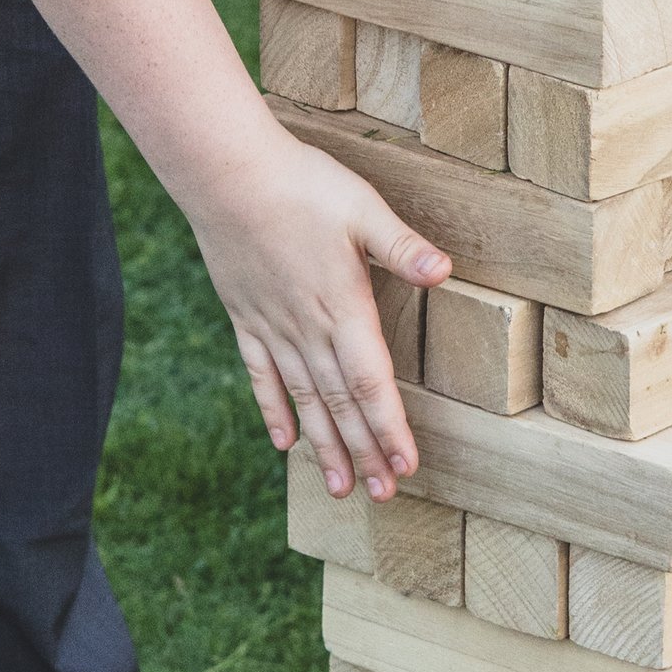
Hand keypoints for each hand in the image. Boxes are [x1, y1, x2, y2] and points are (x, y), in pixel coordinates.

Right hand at [192, 130, 452, 498]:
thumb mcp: (363, 209)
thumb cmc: (301, 185)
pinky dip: (274, 412)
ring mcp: (273, 328)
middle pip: (341, 405)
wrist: (226, 174)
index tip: (405, 468)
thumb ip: (402, 247)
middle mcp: (308, 330)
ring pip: (304, 401)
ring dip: (324, 447)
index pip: (371, 384)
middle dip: (364, 453)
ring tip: (341, 489)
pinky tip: (284, 444)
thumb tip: (445, 271)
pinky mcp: (246, 318)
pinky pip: (262, 377)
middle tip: (382, 496)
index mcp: (343, 309)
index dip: (390, 429)